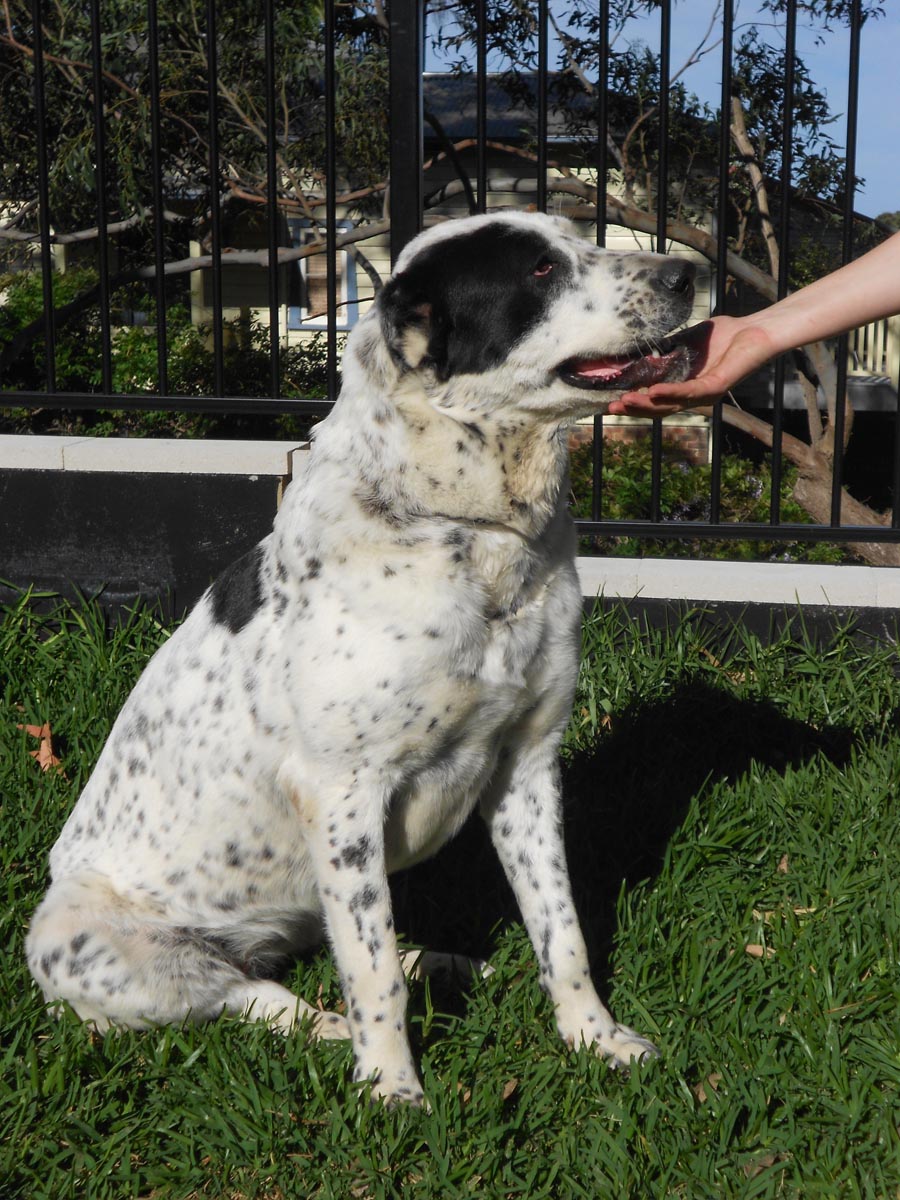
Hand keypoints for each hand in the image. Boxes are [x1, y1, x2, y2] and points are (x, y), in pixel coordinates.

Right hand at [607, 316, 778, 416]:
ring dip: (646, 405)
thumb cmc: (726, 334)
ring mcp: (706, 393)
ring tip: (625, 401)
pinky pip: (690, 393)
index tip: (612, 399)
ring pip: (671, 405)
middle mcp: (695, 395)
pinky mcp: (717, 386)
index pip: (656, 400)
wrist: (756, 329)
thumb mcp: (686, 340)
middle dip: (634, 409)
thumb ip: (666, 348)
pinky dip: (671, 393)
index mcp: (686, 386)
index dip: (635, 402)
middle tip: (611, 408)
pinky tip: (654, 391)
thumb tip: (638, 348)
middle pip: (660, 409)